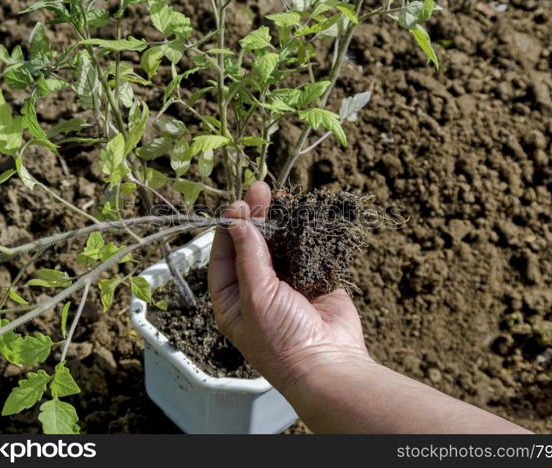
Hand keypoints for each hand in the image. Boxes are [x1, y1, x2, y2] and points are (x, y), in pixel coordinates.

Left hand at [208, 182, 371, 393]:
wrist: (329, 363)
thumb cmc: (283, 340)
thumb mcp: (256, 297)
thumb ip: (249, 258)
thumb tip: (239, 223)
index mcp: (232, 299)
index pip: (223, 255)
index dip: (229, 228)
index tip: (238, 205)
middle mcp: (256, 289)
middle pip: (251, 244)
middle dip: (255, 217)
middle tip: (259, 189)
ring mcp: (285, 284)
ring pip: (278, 244)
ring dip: (278, 220)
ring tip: (279, 194)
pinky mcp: (312, 280)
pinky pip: (304, 250)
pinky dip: (302, 232)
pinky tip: (301, 212)